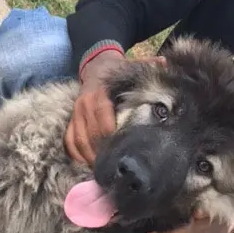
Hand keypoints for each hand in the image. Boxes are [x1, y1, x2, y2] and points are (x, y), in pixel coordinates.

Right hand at [64, 52, 167, 166]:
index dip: (110, 132)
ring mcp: (75, 113)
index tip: (120, 148)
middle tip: (114, 167)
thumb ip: (147, 64)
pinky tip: (86, 165)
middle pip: (90, 132)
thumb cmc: (117, 71)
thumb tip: (164, 62)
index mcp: (98, 92)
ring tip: (102, 171)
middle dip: (101, 151)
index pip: (102, 115)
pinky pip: (68, 141)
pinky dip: (75, 154)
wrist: (95, 67)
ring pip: (78, 139)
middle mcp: (83, 103)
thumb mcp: (131, 64)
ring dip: (88, 157)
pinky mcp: (71, 121)